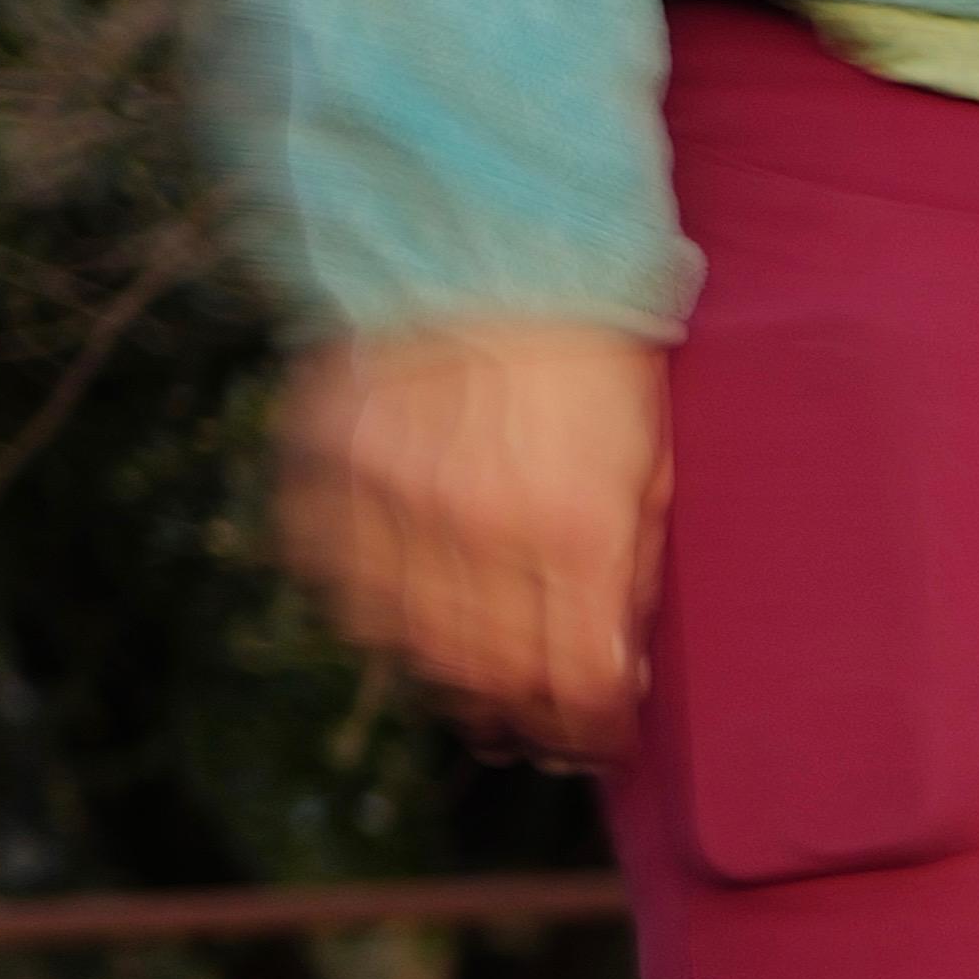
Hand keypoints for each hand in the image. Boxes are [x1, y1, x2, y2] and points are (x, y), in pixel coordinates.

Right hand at [279, 322, 669, 762]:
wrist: (480, 240)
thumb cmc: (589, 355)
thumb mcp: (650, 463)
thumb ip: (635, 571)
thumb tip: (623, 671)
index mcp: (575, 530)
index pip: (581, 686)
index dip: (592, 731)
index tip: (599, 739)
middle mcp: (478, 529)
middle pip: (493, 682)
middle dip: (522, 720)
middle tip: (535, 729)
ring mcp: (393, 501)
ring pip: (412, 650)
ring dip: (449, 679)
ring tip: (477, 682)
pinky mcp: (328, 469)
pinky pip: (340, 585)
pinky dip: (373, 613)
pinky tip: (409, 609)